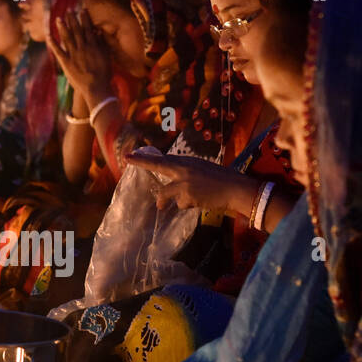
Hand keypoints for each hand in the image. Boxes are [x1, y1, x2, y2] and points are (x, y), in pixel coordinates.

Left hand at [49, 8, 113, 102]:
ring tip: (59, 18)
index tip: (82, 10)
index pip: (88, 29)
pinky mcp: (66, 63)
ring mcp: (73, 55)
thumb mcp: (106, 57)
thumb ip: (102, 44)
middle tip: (69, 10)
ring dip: (62, 27)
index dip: (84, 19)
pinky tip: (48, 36)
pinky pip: (58, 51)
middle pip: (76, 30)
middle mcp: (82, 47)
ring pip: (67, 38)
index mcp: (93, 46)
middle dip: (72, 19)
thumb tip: (98, 32)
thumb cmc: (104, 74)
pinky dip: (53, 43)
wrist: (96, 87)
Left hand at [127, 151, 256, 215]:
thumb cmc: (221, 179)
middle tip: (126, 159)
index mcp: (187, 162)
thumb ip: (185, 173)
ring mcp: (184, 182)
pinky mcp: (187, 195)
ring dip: (165, 201)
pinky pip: (180, 204)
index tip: (130, 155)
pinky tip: (200, 202)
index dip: (146, 158)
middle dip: (141, 162)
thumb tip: (170, 181)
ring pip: (165, 194)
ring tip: (174, 202)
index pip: (163, 158)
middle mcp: (183, 169)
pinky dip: (188, 205)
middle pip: (158, 165)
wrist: (235, 188)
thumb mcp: (201, 170)